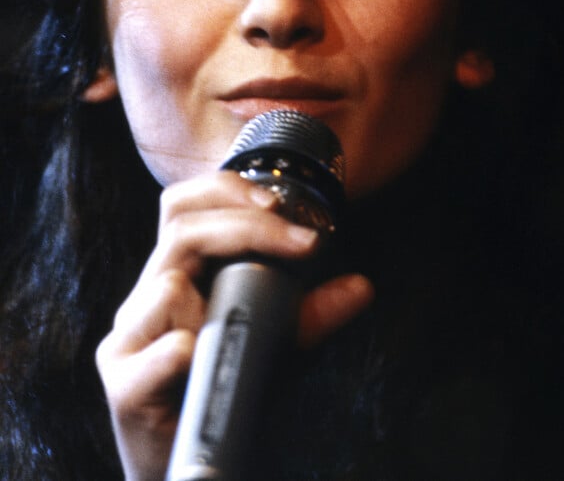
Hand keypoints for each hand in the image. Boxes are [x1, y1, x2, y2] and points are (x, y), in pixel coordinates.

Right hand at [96, 171, 373, 480]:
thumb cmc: (225, 392)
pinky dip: (180, 351)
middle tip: (301, 243)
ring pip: (167, 285)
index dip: (226, 190)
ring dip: (219, 304)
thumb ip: (309, 315)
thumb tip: (361, 286)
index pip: (183, 206)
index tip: (279, 204)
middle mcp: (146, 298)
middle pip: (180, 230)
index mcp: (175, 277)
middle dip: (246, 228)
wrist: (188, 469)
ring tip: (242, 335)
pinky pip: (154, 353)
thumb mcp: (273, 346)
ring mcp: (127, 339)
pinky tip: (196, 356)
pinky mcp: (121, 384)